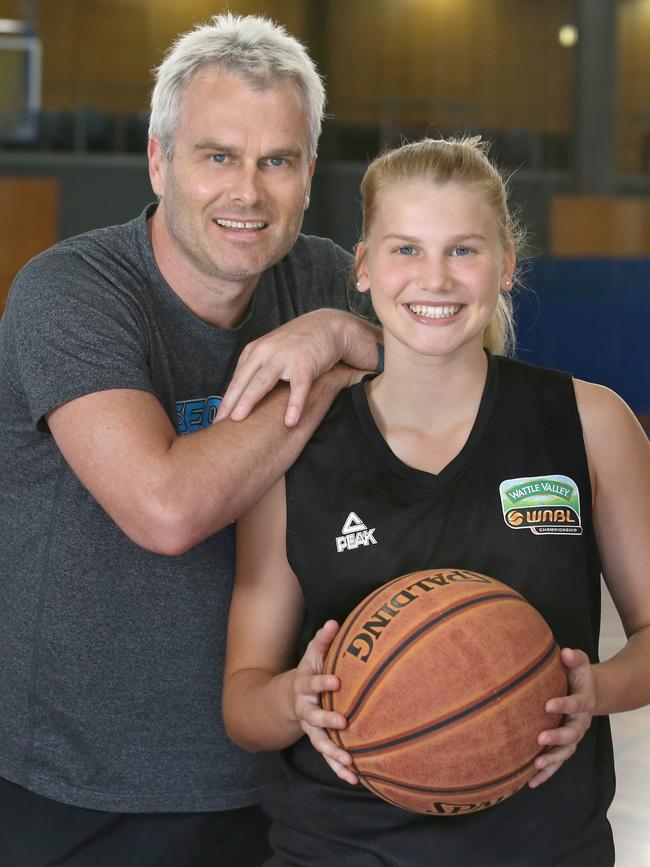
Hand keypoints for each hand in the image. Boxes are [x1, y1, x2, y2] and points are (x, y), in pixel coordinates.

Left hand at [216, 310, 379, 426]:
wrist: (328, 326)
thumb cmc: (298, 344)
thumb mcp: (272, 352)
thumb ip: (257, 370)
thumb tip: (240, 398)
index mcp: (254, 351)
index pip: (236, 380)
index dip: (225, 401)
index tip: (216, 420)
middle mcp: (265, 352)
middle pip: (243, 381)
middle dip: (229, 402)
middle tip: (217, 423)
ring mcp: (284, 357)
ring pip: (263, 382)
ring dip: (249, 400)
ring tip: (238, 420)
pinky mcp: (305, 364)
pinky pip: (298, 388)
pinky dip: (294, 405)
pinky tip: (289, 422)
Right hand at [291, 620, 357, 784]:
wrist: (287, 699)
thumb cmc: (308, 673)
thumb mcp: (312, 656)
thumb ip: (322, 641)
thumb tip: (334, 622)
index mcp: (304, 686)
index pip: (313, 683)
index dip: (323, 683)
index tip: (337, 681)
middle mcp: (306, 709)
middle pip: (313, 717)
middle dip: (327, 720)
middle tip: (343, 722)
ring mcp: (310, 728)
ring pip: (319, 742)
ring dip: (333, 752)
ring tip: (348, 761)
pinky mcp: (319, 741)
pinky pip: (328, 757)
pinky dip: (338, 769)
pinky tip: (353, 778)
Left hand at [528, 648, 595, 787]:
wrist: (587, 692)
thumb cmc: (577, 674)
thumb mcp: (579, 662)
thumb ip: (574, 658)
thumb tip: (566, 652)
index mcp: (583, 701)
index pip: (575, 704)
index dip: (563, 705)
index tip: (547, 705)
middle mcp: (580, 722)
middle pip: (572, 734)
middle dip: (557, 737)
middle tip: (540, 739)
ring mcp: (573, 737)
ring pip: (565, 753)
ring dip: (551, 761)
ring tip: (536, 766)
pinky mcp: (563, 746)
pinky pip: (556, 763)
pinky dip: (545, 774)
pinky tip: (530, 783)